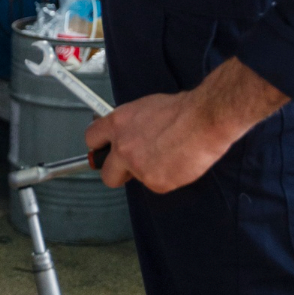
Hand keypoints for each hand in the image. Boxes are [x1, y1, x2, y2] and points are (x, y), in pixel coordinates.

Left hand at [86, 58, 287, 194]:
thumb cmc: (180, 110)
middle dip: (116, 173)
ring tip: (166, 157)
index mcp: (118, 123)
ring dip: (147, 173)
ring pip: (136, 180)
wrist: (201, 120)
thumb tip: (127, 134)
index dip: (98, 147)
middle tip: (131, 168)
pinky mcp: (155, 183)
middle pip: (106, 173)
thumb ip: (130, 125)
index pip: (91, 138)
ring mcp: (137, 167)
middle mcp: (122, 147)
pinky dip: (166, 178)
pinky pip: (156, 186)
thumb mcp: (144, 108)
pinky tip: (177, 164)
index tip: (103, 151)